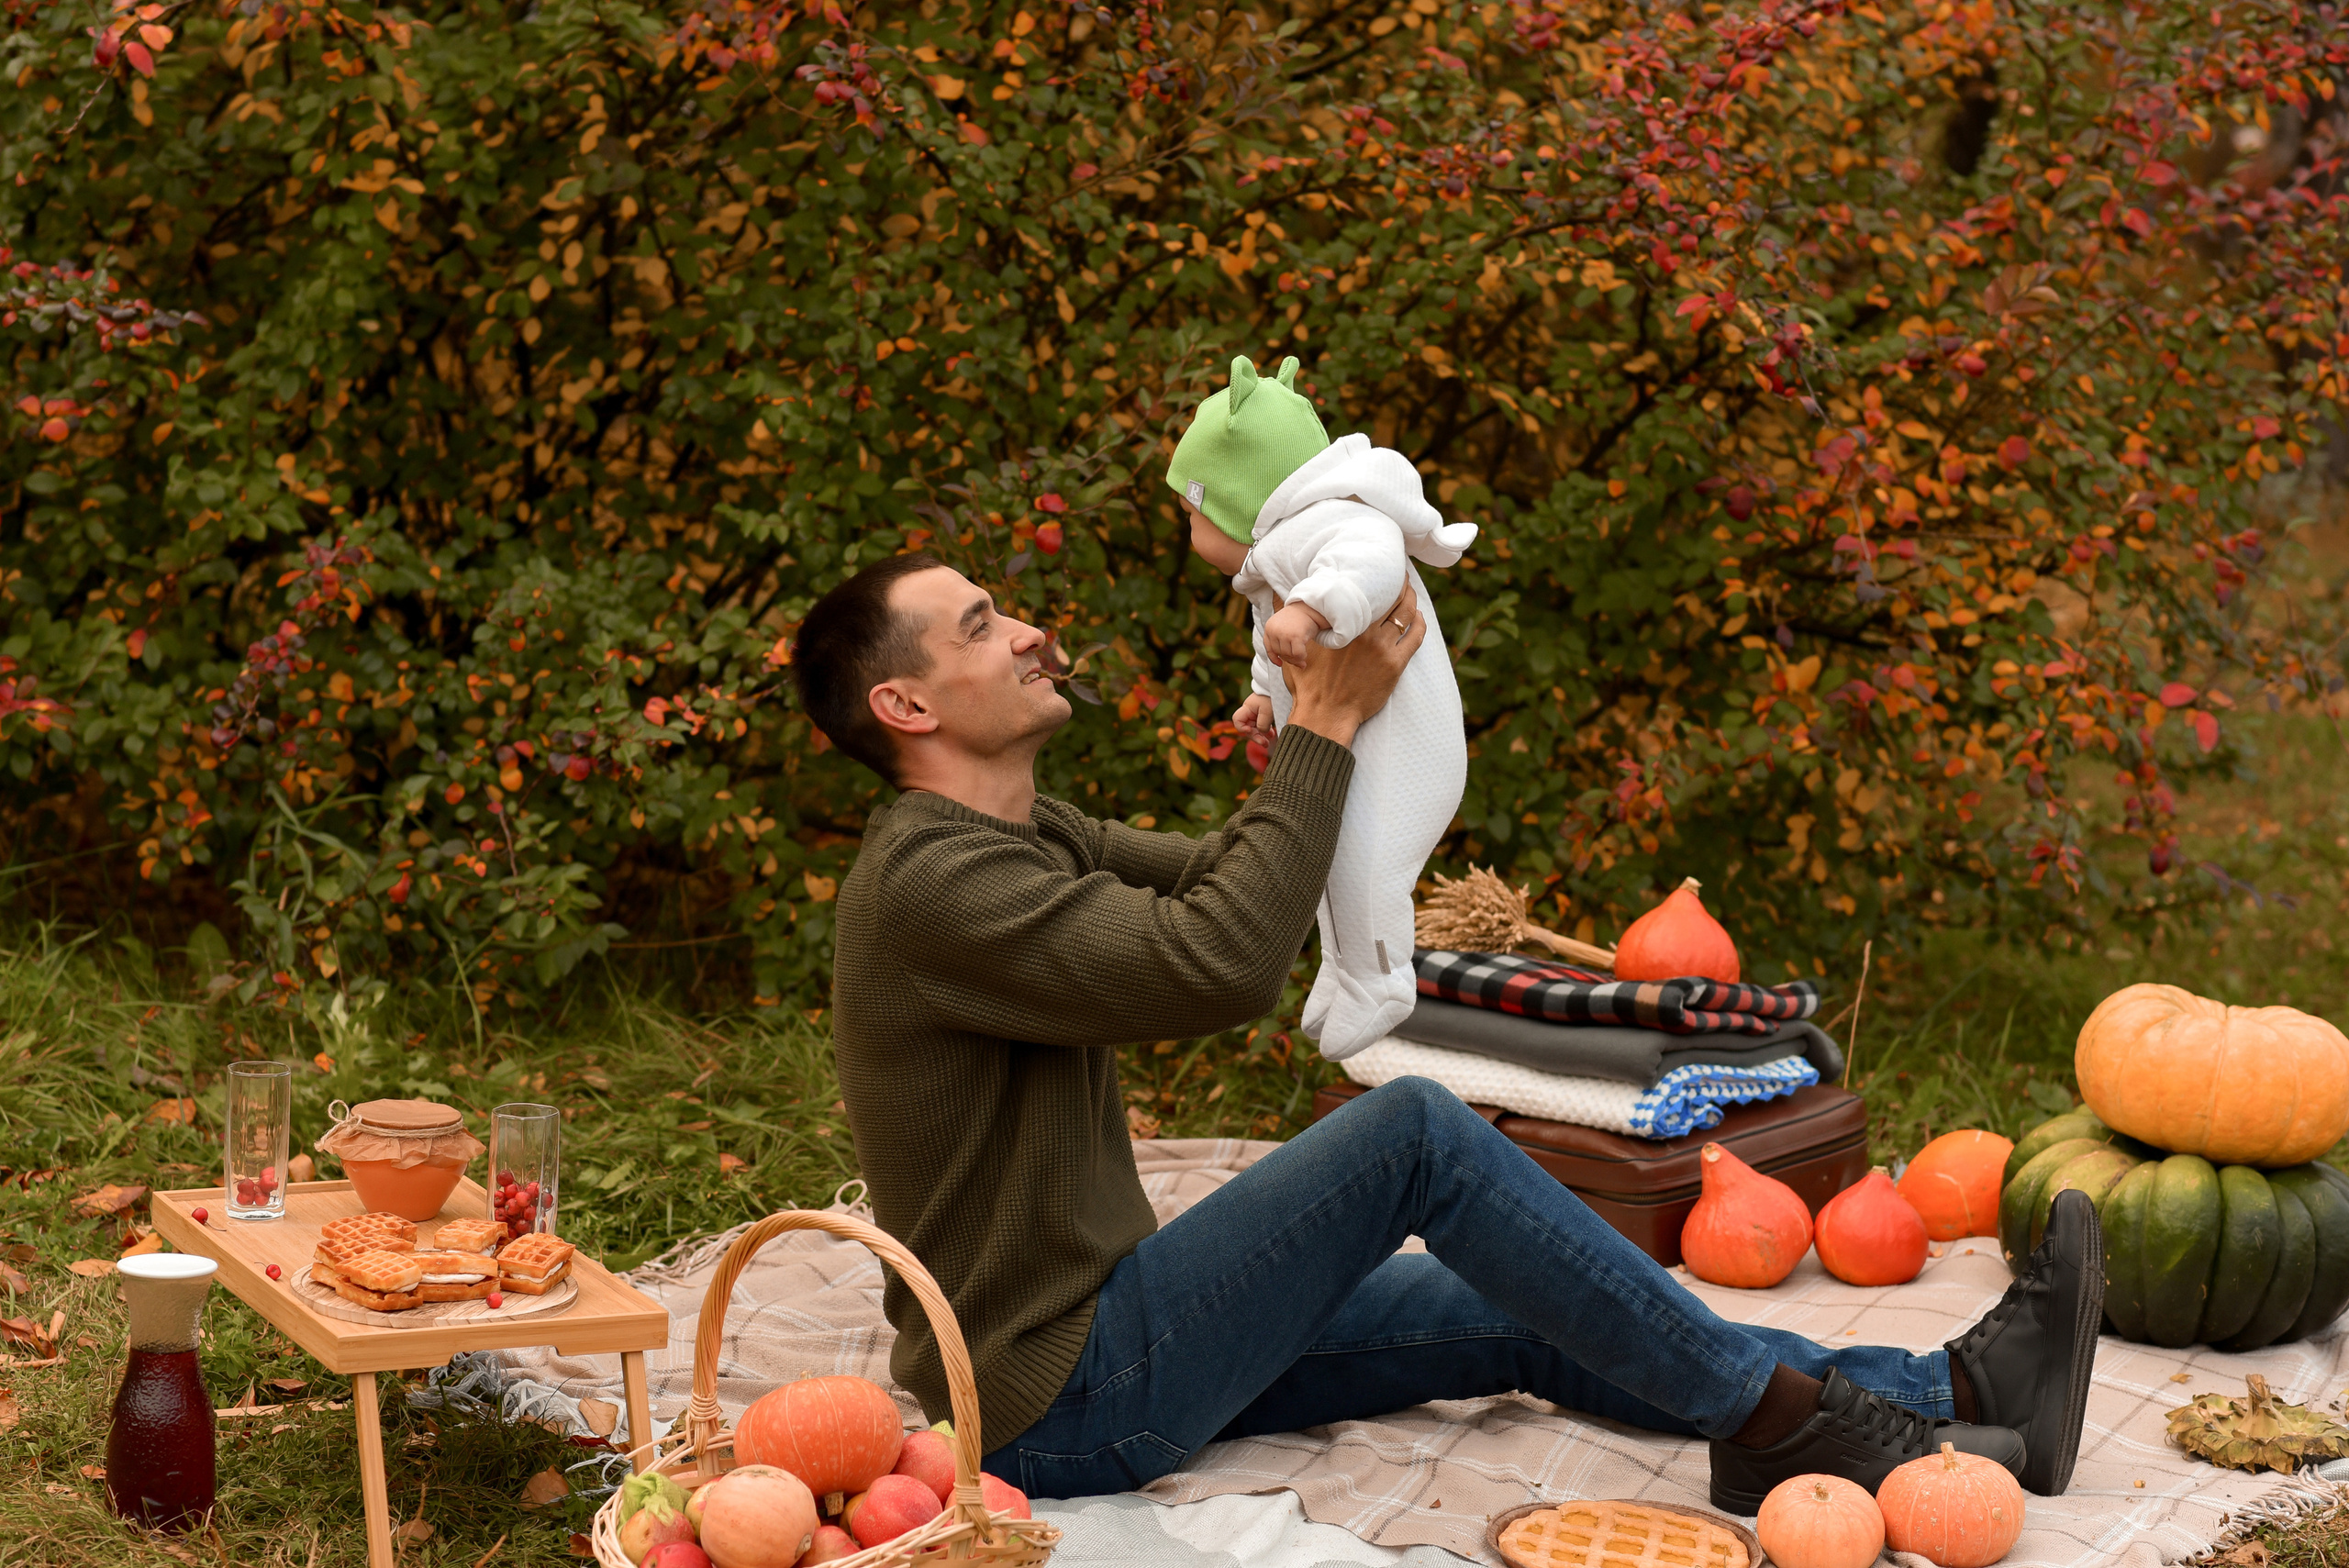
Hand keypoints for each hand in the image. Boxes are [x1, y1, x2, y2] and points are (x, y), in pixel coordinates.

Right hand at [1232, 693, 1275, 742]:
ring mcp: (1256, 713)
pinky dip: (1265, 731)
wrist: (1282, 688)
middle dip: (1255, 736)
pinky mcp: (1263, 715)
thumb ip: (1262, 725)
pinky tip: (1271, 736)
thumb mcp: (1267, 712)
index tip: (1250, 731)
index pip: (1237, 720)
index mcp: (1247, 708)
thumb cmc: (1272, 697)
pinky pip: (1261, 725)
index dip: (1241, 728)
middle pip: (1247, 727)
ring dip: (1261, 736)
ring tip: (1268, 742)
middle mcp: (1250, 711)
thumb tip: (1262, 733)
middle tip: (1264, 743)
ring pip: (1255, 728)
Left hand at [1261, 601, 1329, 668]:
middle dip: (1290, 658)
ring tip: (1303, 655)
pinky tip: (1305, 654)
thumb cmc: (1299, 618)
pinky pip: (1297, 654)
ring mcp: (1284, 634)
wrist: (1310, 607)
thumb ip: (1280, 641)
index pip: (1269, 648)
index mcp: (1269, 627)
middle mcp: (1274, 631)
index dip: (1274, 658)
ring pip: (1289, 655)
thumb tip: (1280, 663)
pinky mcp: (1295, 637)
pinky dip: (1302, 657)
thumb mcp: (1284, 627)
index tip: (1280, 663)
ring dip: (1296, 658)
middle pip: (1280, 653)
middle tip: (1299, 659)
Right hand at [1281, 584, 1425, 747]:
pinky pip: (1415, 637)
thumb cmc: (1309, 682)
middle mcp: (1365, 632)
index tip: (1378, 570)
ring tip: (1410, 592)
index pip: (1365, 591)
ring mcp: (1382, 648)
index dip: (1375, 578)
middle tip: (1401, 575)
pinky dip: (1418, 623)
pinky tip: (1417, 617)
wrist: (1325, 714)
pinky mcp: (1395, 665)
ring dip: (1410, 600)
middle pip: (1389, 598)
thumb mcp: (1295, 646)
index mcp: (1342, 623)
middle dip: (1398, 583)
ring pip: (1405, 614)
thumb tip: (1276, 593)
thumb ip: (1288, 617)